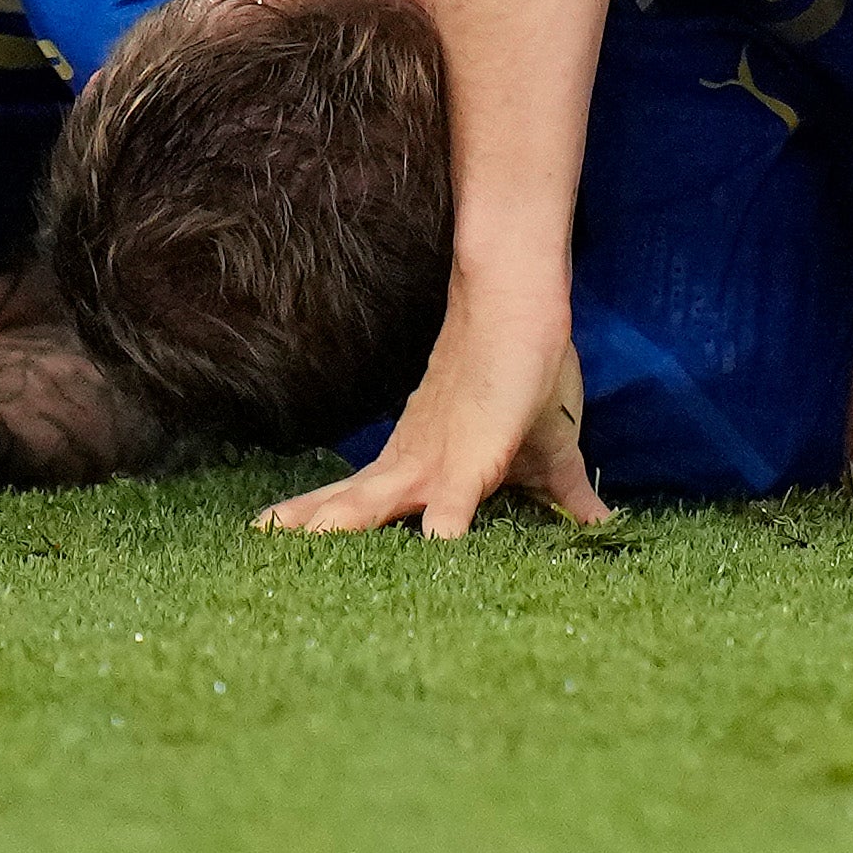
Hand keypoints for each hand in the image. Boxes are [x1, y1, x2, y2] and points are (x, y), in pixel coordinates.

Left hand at [264, 275, 602, 539]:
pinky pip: (453, 503)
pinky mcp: (477, 456)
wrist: (525, 300)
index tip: (280, 544)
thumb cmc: (532, 368)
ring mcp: (439, 459)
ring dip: (331, 527)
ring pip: (372, 504)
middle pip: (351, 504)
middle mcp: (417, 463)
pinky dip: (442, 530)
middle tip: (254, 541)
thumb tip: (599, 522)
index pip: (364, 502)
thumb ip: (564, 493)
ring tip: (279, 542)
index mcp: (423, 463)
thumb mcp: (552, 449)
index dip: (324, 522)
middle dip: (306, 528)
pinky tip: (437, 551)